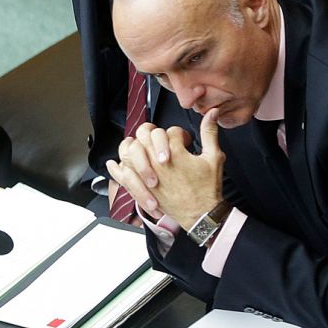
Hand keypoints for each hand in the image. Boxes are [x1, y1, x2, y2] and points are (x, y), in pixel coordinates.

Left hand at [106, 110, 225, 227]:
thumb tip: (211, 113)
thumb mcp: (213, 158)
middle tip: (161, 139)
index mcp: (175, 153)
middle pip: (145, 136)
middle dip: (152, 133)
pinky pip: (122, 176)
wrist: (200, 214)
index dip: (179, 135)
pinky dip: (116, 168)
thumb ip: (209, 133)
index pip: (170, 132)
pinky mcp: (141, 188)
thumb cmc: (207, 189)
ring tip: (140, 145)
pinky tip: (114, 162)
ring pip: (130, 151)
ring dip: (133, 145)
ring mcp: (146, 175)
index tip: (185, 142)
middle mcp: (157, 162)